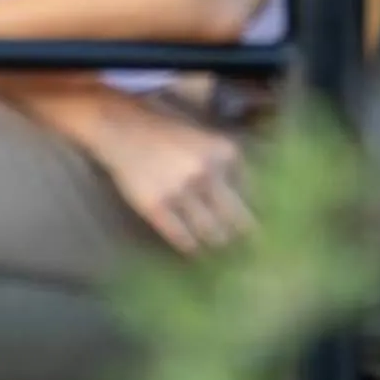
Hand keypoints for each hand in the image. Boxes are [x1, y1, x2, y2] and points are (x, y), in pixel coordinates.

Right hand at [84, 100, 253, 255]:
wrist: (123, 130)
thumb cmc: (170, 135)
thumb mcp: (210, 142)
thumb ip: (230, 169)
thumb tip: (252, 206)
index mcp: (227, 153)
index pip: (254, 196)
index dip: (255, 215)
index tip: (256, 230)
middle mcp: (209, 173)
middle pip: (238, 221)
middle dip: (242, 239)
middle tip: (243, 249)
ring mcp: (182, 192)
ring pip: (213, 235)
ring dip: (217, 245)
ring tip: (217, 249)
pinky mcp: (157, 208)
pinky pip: (184, 240)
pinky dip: (193, 248)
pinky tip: (195, 249)